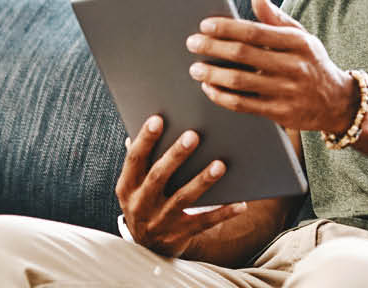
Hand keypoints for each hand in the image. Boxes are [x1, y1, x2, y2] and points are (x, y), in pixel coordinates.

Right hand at [115, 114, 248, 257]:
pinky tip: (240, 203)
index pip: (134, 159)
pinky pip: (204, 223)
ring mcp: (160, 221)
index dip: (145, 139)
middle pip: (159, 176)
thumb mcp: (134, 185)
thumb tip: (145, 127)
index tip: (158, 118)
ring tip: (220, 164)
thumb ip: (140, 160)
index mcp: (127, 187)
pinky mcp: (179, 235)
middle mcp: (141, 204)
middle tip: (194, 135)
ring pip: (183, 198)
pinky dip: (222, 213)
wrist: (147, 248)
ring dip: (202, 181)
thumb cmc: (145, 202)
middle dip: (176, 155)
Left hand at [185, 0, 356, 133]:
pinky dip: (222, 97)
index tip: (205, 25)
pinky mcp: (281, 114)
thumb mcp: (302, 37)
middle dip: (213, 48)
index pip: (255, 32)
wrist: (338, 103)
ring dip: (213, 75)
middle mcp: (294, 66)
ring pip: (240, 82)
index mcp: (298, 42)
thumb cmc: (312, 63)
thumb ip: (276, 18)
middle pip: (244, 55)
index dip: (227, 28)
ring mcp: (287, 92)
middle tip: (192, 44)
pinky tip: (210, 88)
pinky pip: (244, 105)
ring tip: (195, 68)